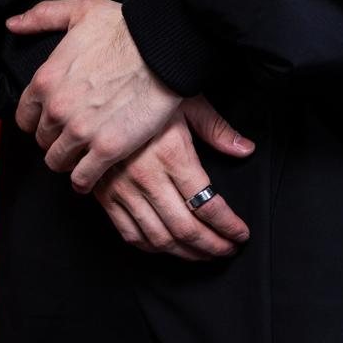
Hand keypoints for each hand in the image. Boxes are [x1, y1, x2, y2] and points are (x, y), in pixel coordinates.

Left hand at [6, 0, 182, 192]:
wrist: (163, 46)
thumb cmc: (126, 26)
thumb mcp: (79, 11)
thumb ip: (42, 18)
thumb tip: (13, 24)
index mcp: (45, 80)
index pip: (24, 117)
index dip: (39, 120)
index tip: (54, 120)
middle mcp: (57, 109)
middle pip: (42, 141)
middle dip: (56, 139)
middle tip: (75, 136)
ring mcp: (81, 131)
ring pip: (58, 162)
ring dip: (69, 161)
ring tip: (83, 156)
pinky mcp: (107, 148)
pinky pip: (83, 178)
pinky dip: (86, 180)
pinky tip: (92, 174)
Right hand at [95, 96, 257, 260]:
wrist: (97, 88)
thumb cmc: (146, 91)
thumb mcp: (188, 102)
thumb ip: (217, 130)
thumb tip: (245, 149)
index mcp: (172, 155)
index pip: (208, 205)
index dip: (228, 226)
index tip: (240, 234)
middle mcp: (147, 177)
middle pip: (186, 229)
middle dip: (212, 246)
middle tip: (227, 250)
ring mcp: (123, 189)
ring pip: (159, 238)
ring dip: (185, 253)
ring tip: (204, 254)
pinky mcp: (105, 195)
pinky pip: (129, 233)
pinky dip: (151, 247)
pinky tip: (168, 245)